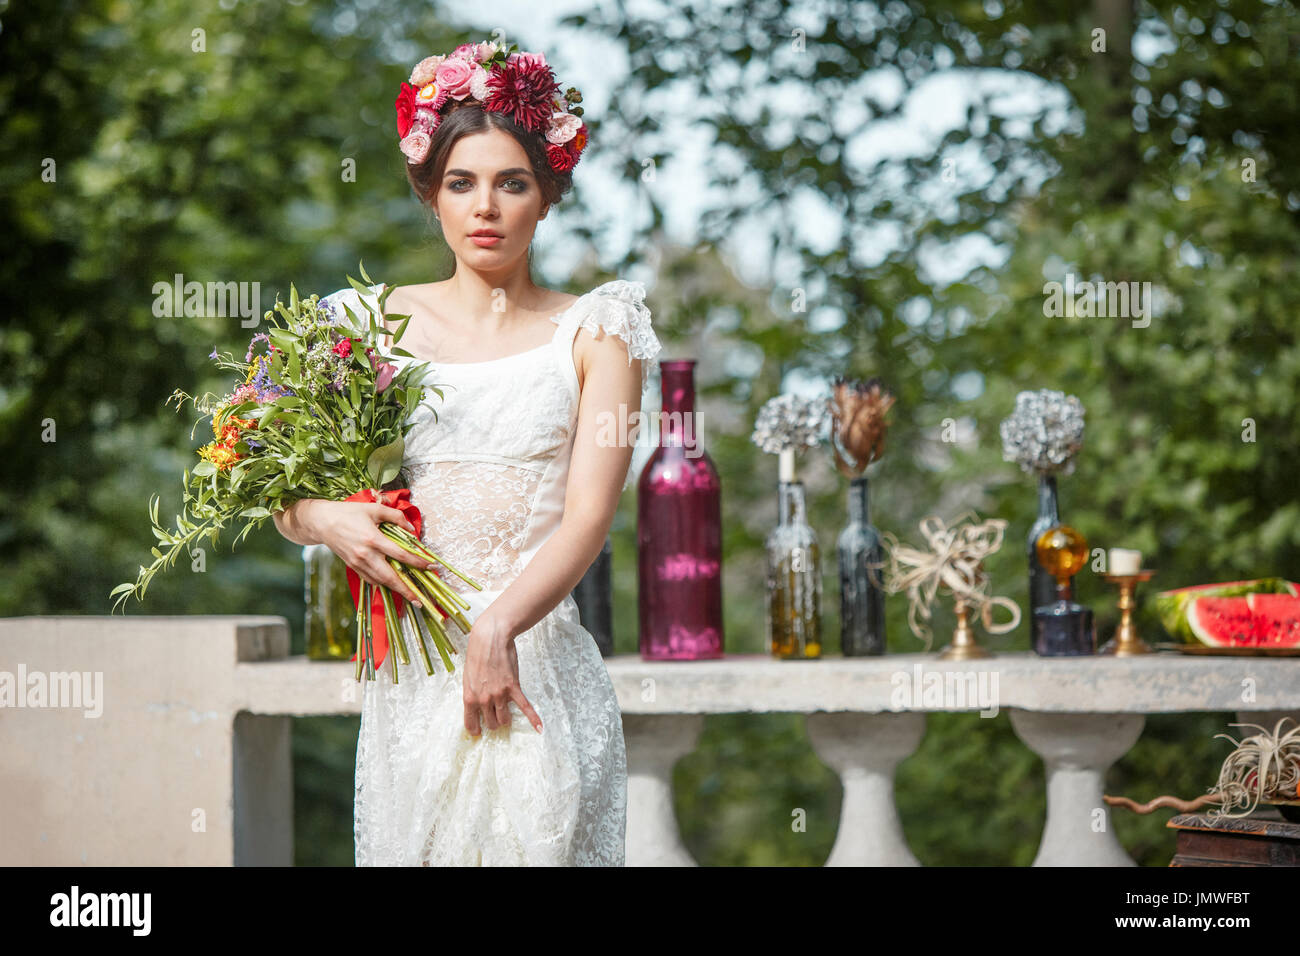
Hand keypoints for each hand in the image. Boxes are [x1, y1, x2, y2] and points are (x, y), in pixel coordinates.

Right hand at [296, 498, 433, 606]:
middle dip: (406, 590)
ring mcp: (358, 563)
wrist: (322, 522)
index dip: (418, 562)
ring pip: (380, 582)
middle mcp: (366, 555)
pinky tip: (392, 587)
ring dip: (395, 590)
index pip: (401, 555)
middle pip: (390, 577)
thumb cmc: (349, 513)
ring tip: (410, 596)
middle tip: (420, 599)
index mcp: (373, 539)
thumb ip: (396, 517)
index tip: (431, 566)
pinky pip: (370, 580)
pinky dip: (382, 584)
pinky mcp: (353, 567)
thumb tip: (412, 529)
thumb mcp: (374, 509)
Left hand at [463, 615, 541, 735]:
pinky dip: (533, 718)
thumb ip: (472, 692)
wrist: (491, 637)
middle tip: (495, 716)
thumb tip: (476, 703)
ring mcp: (499, 694)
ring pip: (505, 719)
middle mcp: (484, 699)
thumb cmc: (477, 654)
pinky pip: (525, 706)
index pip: (471, 723)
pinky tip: (539, 727)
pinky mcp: (513, 688)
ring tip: (507, 715)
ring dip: (506, 719)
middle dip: (494, 722)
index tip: (478, 731)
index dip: (475, 729)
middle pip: (491, 723)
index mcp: (469, 697)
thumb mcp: (468, 676)